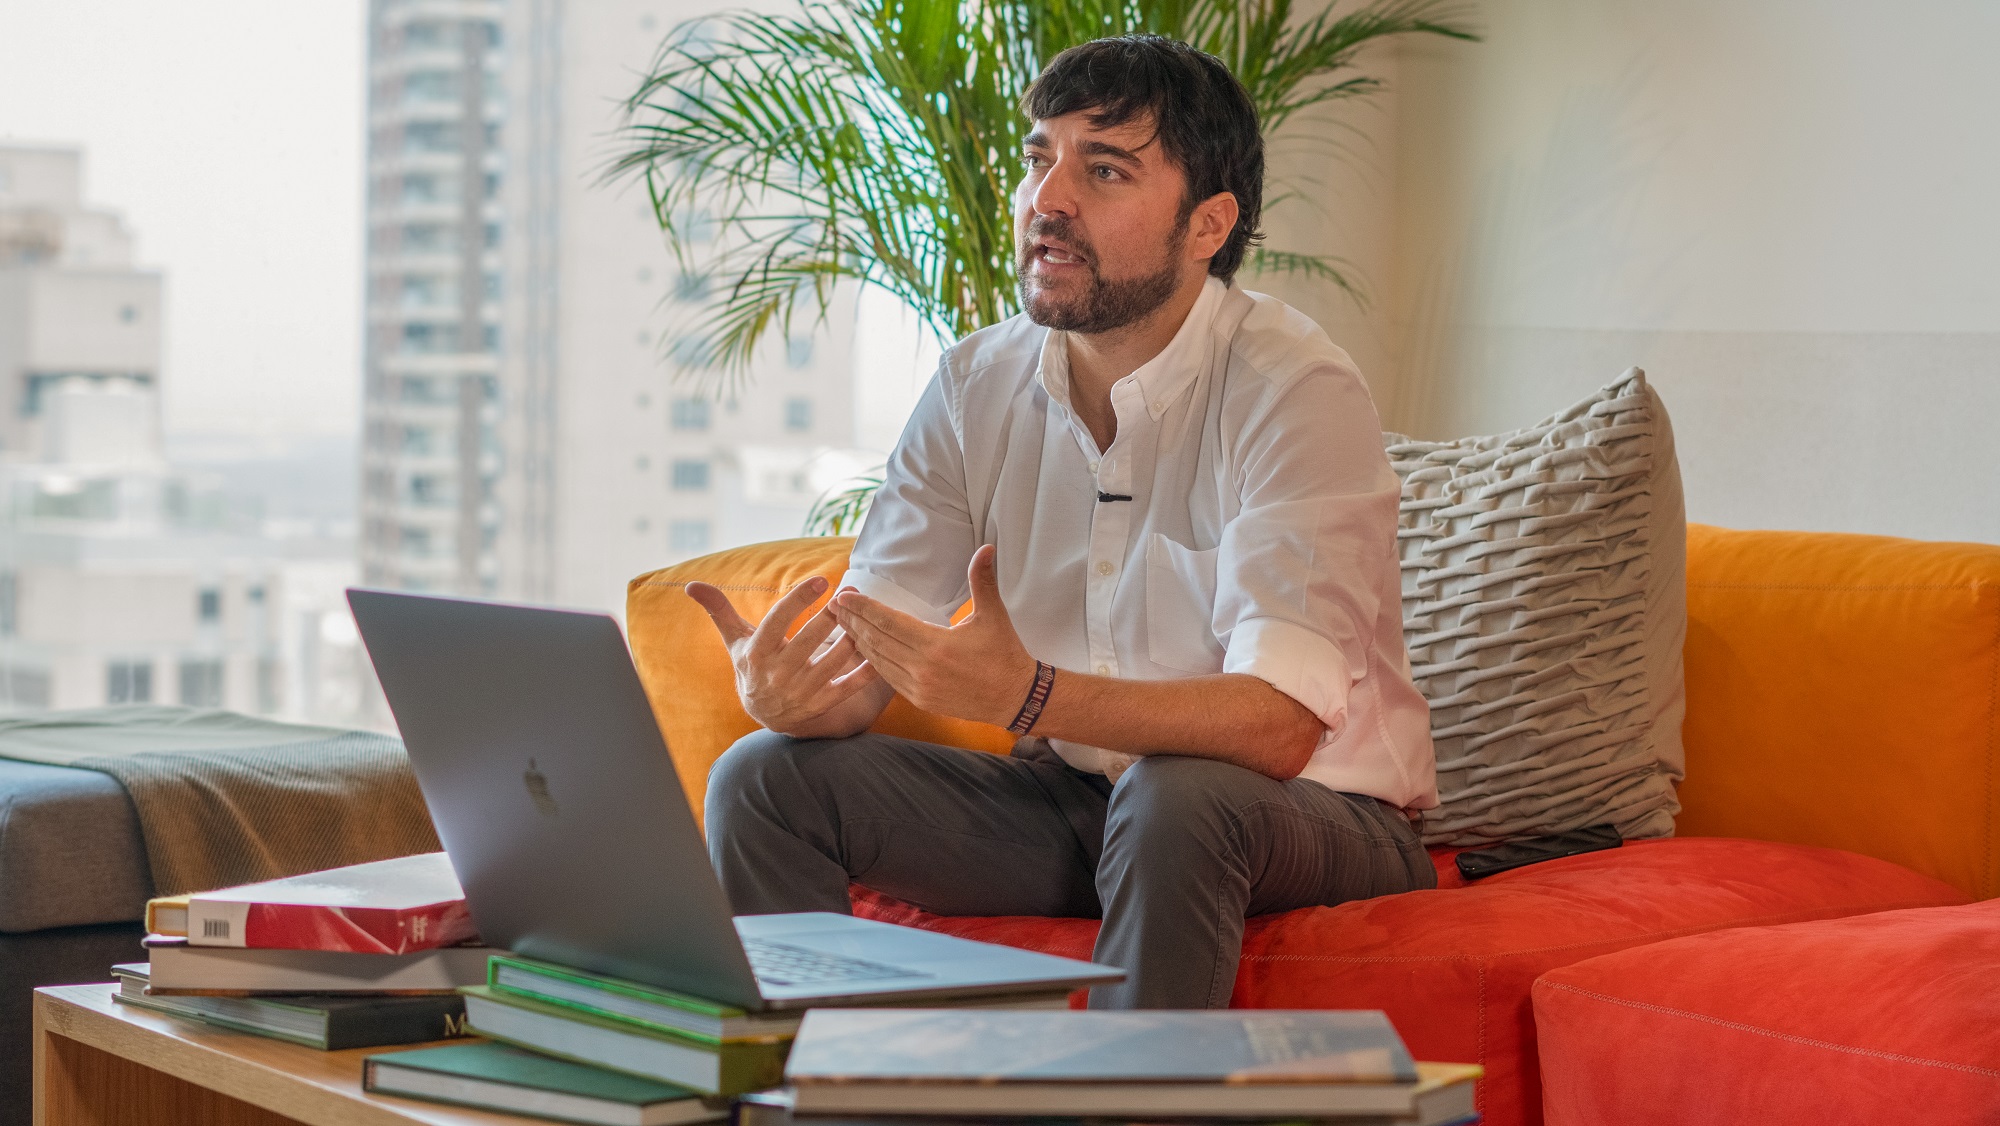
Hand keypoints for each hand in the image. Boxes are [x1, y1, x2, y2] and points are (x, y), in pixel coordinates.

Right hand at [687, 576, 879, 734]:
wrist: (765, 714)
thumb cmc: (752, 665)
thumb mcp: (735, 639)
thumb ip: (719, 610)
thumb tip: (690, 584)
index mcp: (757, 653)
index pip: (778, 620)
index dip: (799, 599)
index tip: (821, 580)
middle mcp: (777, 674)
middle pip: (810, 640)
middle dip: (832, 614)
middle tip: (851, 593)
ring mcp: (801, 692)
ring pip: (833, 661)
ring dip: (852, 638)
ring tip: (864, 616)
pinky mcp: (821, 705)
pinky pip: (848, 687)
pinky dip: (866, 671)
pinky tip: (878, 651)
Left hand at [830, 544, 1036, 726]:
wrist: (1015, 697)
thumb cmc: (1005, 654)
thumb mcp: (993, 615)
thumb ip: (982, 581)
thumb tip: (985, 547)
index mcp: (937, 645)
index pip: (889, 623)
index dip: (864, 609)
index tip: (843, 596)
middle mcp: (923, 669)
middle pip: (877, 641)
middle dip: (853, 622)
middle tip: (834, 605)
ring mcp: (919, 688)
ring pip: (878, 661)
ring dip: (858, 641)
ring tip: (842, 624)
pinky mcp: (920, 700)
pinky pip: (888, 678)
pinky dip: (873, 662)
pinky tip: (863, 649)